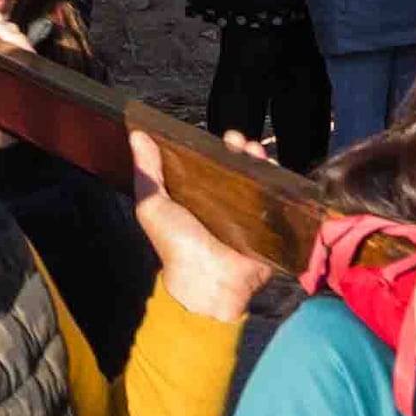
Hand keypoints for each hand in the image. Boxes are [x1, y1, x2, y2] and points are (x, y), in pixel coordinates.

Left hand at [127, 132, 275, 322]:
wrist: (207, 280)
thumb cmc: (175, 244)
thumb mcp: (153, 204)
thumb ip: (146, 171)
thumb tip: (138, 135)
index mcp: (195, 197)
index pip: (209, 164)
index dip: (214, 147)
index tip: (217, 135)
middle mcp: (222, 204)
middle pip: (236, 169)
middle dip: (239, 150)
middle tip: (238, 139)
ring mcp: (246, 216)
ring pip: (257, 181)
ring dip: (258, 162)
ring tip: (255, 150)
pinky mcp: (266, 228)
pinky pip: (276, 202)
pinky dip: (278, 185)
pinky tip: (274, 170)